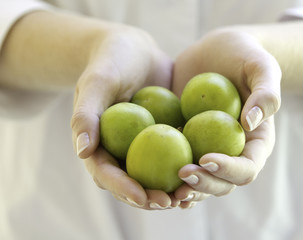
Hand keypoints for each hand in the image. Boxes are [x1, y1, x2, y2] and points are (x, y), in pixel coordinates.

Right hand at [71, 26, 176, 208]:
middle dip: (150, 198)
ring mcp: (142, 146)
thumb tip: (82, 151)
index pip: (106, 174)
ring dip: (171, 190)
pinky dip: (186, 167)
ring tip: (190, 196)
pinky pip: (175, 156)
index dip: (123, 189)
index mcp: (98, 145)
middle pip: (132, 183)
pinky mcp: (164, 138)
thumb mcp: (97, 82)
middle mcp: (119, 151)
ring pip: (155, 176)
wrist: (135, 50)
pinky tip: (204, 172)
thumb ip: (86, 114)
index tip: (144, 197)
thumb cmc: (110, 62)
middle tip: (172, 202)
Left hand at [172, 27, 280, 201]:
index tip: (207, 158)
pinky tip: (150, 177)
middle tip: (182, 174)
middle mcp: (232, 152)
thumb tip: (249, 124)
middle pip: (222, 183)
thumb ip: (266, 94)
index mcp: (255, 143)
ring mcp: (208, 149)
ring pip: (200, 180)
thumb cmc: (245, 56)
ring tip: (166, 188)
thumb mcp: (261, 66)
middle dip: (204, 184)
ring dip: (184, 188)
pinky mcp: (186, 142)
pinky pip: (177, 162)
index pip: (247, 168)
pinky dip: (167, 175)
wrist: (216, 51)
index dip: (229, 170)